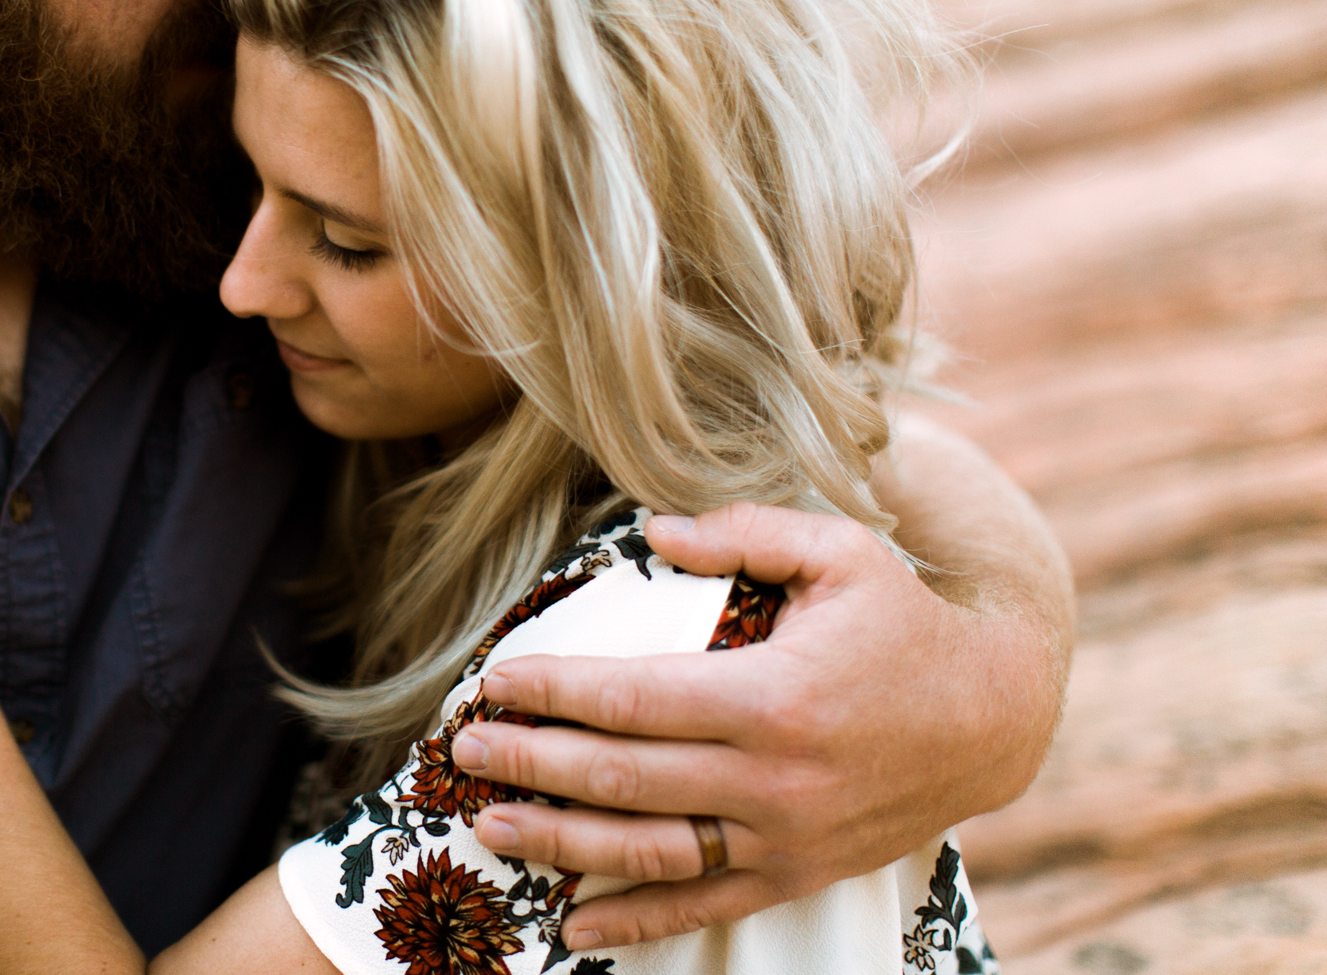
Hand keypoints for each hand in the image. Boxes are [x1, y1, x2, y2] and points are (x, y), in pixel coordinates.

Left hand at [456, 502, 1066, 949]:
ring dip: (559, 844)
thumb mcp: (839, 552)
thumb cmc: (903, 623)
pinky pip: (701, 907)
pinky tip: (570, 926)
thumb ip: (741, 532)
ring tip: (490, 823)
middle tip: (464, 747)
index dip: (554, 691)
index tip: (493, 680)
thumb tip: (651, 530)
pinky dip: (633, 923)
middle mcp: (772, 779)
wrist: (992, 717)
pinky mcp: (793, 875)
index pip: (632, 698)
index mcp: (773, 697)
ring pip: (648, 852)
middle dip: (531, 763)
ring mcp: (781, 838)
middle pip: (622, 778)